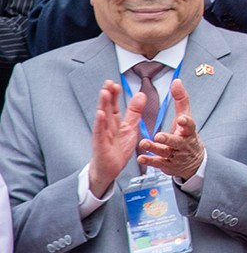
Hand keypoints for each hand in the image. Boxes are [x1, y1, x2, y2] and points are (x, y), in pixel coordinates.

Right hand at [88, 79, 143, 197]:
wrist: (109, 170)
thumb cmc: (117, 149)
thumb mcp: (130, 128)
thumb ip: (134, 112)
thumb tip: (140, 94)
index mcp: (114, 122)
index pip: (114, 106)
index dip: (114, 95)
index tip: (115, 83)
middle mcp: (107, 127)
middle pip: (107, 108)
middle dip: (108, 96)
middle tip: (109, 82)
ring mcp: (102, 135)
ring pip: (102, 118)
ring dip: (103, 105)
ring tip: (104, 93)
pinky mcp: (101, 145)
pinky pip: (100, 133)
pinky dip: (100, 123)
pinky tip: (100, 114)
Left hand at [136, 79, 204, 180]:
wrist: (193, 161)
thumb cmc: (186, 134)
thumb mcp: (187, 116)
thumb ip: (181, 99)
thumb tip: (177, 81)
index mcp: (188, 132)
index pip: (190, 126)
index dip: (186, 123)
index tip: (182, 118)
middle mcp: (182, 144)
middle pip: (176, 142)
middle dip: (168, 139)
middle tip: (159, 136)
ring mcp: (174, 155)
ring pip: (164, 152)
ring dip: (154, 148)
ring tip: (144, 143)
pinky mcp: (166, 164)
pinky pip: (157, 163)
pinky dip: (149, 161)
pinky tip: (140, 157)